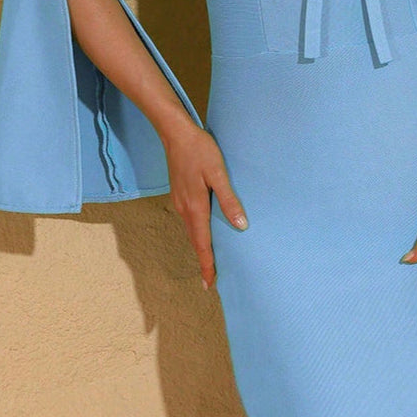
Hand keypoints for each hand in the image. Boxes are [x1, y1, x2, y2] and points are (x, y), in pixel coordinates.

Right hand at [161, 119, 247, 290]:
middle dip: (203, 260)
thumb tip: (241, 225)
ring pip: (191, 231)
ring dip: (199, 246)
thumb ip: (229, 200)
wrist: (175, 133)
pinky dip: (196, 232)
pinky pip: (188, 220)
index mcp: (195, 207)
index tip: (210, 283)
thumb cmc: (200, 151)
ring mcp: (179, 201)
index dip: (207, 264)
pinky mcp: (179, 194)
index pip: (202, 243)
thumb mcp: (218, 174)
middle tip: (210, 280)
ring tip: (209, 260)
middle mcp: (184, 208)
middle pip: (195, 241)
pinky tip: (203, 231)